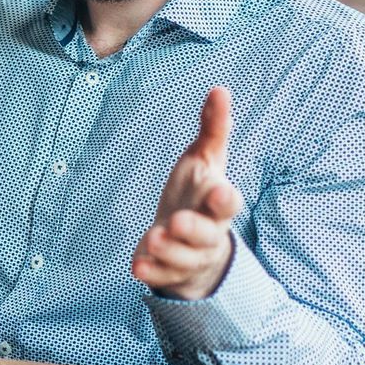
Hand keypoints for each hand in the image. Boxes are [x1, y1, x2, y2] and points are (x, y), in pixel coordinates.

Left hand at [132, 87, 240, 300]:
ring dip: (168, 250)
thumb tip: (219, 90)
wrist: (192, 240)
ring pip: (183, 256)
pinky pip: (161, 274)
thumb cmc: (199, 192)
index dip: (224, 199)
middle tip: (176, 222)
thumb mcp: (205, 159)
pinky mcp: (168, 270)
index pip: (227, 203)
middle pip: (206, 234)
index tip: (220, 190)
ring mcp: (189, 254)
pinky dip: (151, 271)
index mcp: (217, 203)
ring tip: (151, 238)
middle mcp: (208, 232)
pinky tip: (137, 266)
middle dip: (193, 229)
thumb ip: (213, 128)